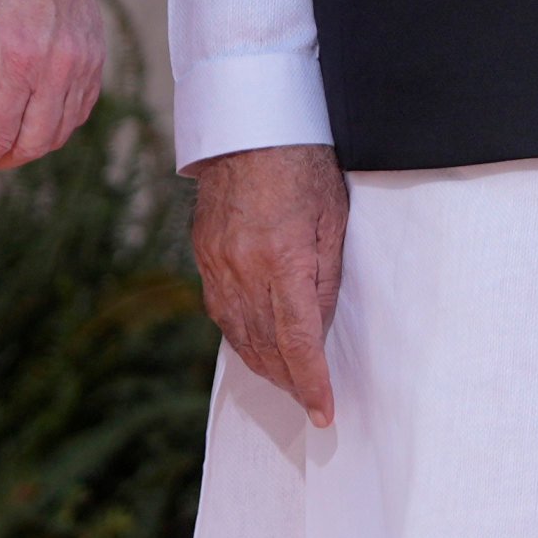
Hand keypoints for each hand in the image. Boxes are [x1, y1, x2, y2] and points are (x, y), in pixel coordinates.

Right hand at [191, 144, 352, 425]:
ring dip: (263, 364)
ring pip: (238, 333)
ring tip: (287, 382)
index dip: (311, 382)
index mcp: (282, 261)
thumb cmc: (303, 164)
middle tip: (311, 401)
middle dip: (289, 381)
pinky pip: (220, 309)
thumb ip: (327, 276)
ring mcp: (217, 264)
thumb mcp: (333, 217)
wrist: (249, 126)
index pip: (298, 341)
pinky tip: (255, 344)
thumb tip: (321, 324)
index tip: (324, 411)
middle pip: (265, 346)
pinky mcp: (204, 255)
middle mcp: (243, 270)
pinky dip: (240, 335)